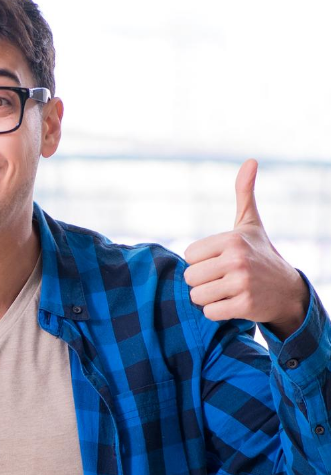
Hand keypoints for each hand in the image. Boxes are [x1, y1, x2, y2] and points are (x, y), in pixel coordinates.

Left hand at [183, 158, 307, 340]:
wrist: (286, 290)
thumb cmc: (260, 254)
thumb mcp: (250, 224)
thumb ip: (244, 194)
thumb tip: (250, 161)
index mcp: (232, 239)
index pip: (189, 256)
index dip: (201, 261)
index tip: (219, 261)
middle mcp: (237, 259)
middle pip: (189, 277)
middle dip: (202, 281)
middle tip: (222, 279)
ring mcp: (241, 283)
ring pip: (197, 296)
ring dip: (208, 298)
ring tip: (226, 290)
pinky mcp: (244, 305)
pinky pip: (209, 313)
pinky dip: (216, 312)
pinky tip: (232, 303)